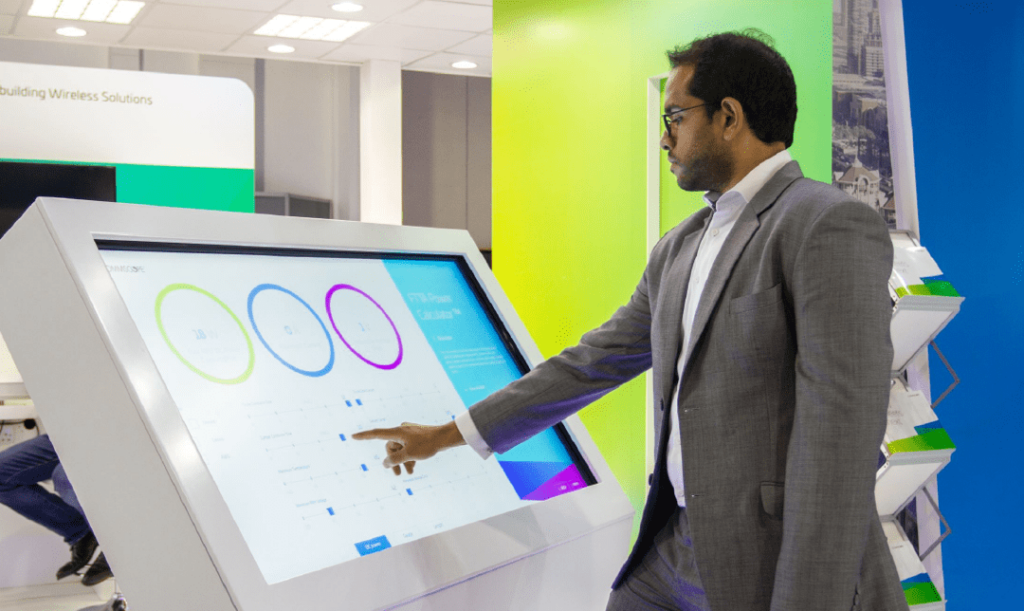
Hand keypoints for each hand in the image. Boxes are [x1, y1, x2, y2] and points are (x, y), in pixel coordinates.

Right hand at [351, 421, 465, 475]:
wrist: (445, 438)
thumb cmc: (428, 445)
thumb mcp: (409, 455)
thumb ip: (395, 460)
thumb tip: (385, 463)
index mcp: (397, 432)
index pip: (376, 434)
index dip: (364, 436)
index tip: (352, 436)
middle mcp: (401, 431)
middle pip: (390, 448)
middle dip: (394, 461)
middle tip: (398, 474)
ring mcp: (408, 434)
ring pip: (400, 450)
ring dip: (402, 461)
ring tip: (409, 473)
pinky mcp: (415, 438)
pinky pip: (407, 448)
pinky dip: (408, 457)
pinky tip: (414, 467)